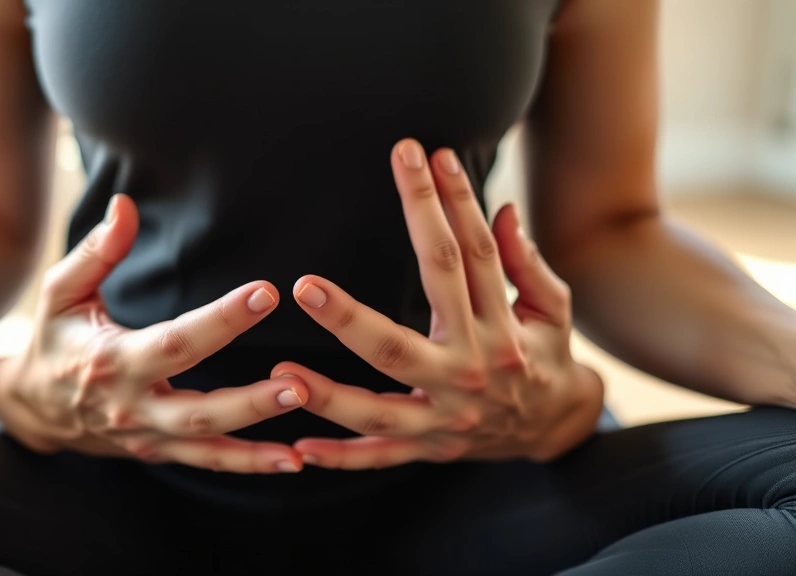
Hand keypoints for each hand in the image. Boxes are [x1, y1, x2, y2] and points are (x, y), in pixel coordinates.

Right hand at [0, 194, 309, 472]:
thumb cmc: (54, 339)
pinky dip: (248, 464)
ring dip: (256, 448)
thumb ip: (96, 252)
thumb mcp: (61, 292)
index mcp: (112, 361)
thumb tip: (126, 206)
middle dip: (250, 402)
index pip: (176, 341)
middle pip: (198, 412)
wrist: (34, 407)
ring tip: (302, 443)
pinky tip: (292, 462)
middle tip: (299, 385)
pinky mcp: (158, 452)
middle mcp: (132, 406)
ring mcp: (146, 436)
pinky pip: (206, 462)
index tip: (267, 292)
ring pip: (207, 446)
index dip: (223, 319)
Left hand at [275, 139, 603, 468]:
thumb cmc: (544, 354)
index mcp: (497, 330)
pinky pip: (380, 458)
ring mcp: (444, 419)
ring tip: (282, 372)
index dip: (447, 204)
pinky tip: (302, 448)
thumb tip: (504, 209)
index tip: (422, 156)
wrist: (557, 429)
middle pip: (398, 345)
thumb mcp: (552, 308)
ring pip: (378, 411)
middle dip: (349, 317)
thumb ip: (526, 262)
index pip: (469, 260)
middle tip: (304, 285)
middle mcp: (466, 375)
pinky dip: (343, 458)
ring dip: (329, 396)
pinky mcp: (429, 449)